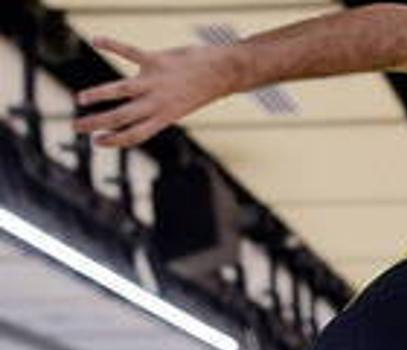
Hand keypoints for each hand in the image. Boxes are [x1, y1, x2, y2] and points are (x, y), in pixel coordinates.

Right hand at [74, 37, 242, 148]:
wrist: (223, 72)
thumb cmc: (199, 90)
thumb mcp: (177, 108)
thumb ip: (154, 112)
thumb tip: (130, 115)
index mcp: (164, 117)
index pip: (135, 134)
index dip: (114, 141)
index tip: (96, 142)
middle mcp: (157, 102)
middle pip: (121, 117)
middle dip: (96, 123)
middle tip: (75, 127)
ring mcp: (155, 81)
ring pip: (121, 90)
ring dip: (98, 94)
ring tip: (80, 98)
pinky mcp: (156, 60)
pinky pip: (129, 51)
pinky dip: (111, 45)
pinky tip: (96, 40)